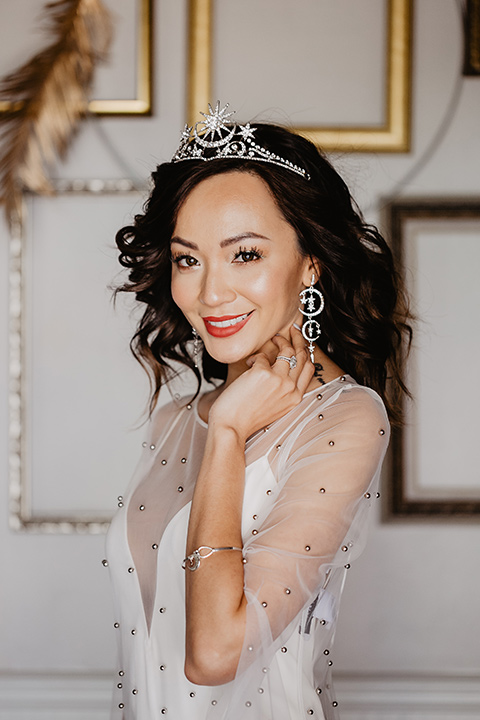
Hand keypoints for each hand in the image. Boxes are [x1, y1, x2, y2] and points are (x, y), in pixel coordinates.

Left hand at [209, 326, 313, 441]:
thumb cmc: (247, 418)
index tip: (299, 342)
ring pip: (286, 351)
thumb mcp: (274, 406)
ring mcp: (279, 380)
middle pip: (301, 356)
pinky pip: (263, 356)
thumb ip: (282, 389)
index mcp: (295, 398)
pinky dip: (256, 357)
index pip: (308, 368)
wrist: (231, 427)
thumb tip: (280, 366)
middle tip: (292, 330)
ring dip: (279, 341)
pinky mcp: (263, 374)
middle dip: (298, 338)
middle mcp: (291, 389)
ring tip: (272, 340)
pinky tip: (249, 364)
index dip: (305, 351)